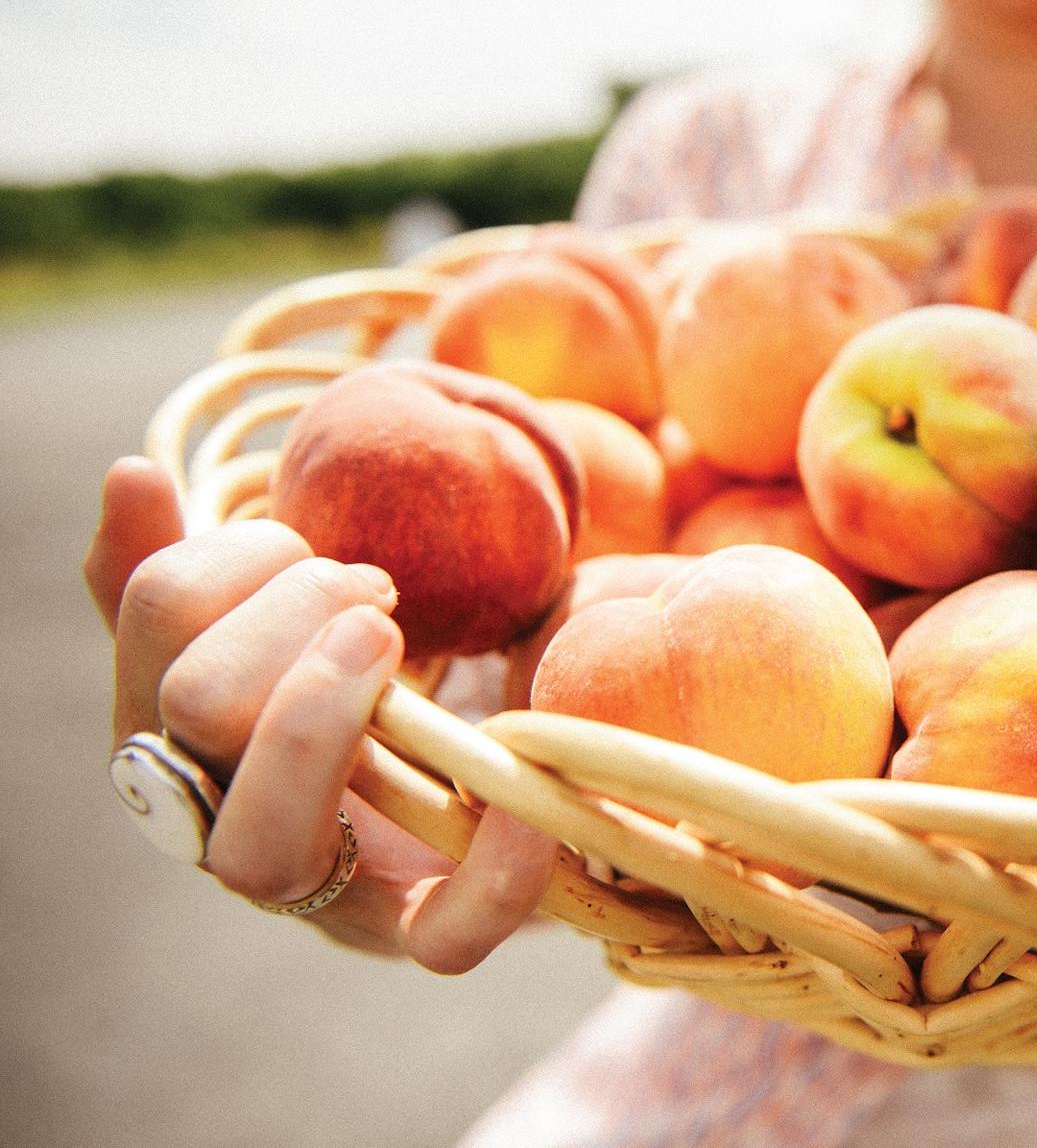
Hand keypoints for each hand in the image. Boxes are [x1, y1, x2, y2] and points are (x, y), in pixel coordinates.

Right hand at [85, 456, 556, 971]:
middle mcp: (228, 821)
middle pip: (196, 710)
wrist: (519, 787)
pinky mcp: (426, 938)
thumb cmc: (391, 688)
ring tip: (403, 640)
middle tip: (375, 591)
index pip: (155, 626)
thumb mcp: (304, 616)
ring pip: (259, 840)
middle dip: (294, 615)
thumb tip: (130, 478)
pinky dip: (493, 864)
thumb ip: (205, 573)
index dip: (239, 559)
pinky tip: (527, 783)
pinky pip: (445, 935)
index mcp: (184, 736)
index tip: (311, 540)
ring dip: (330, 708)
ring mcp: (324, 896)